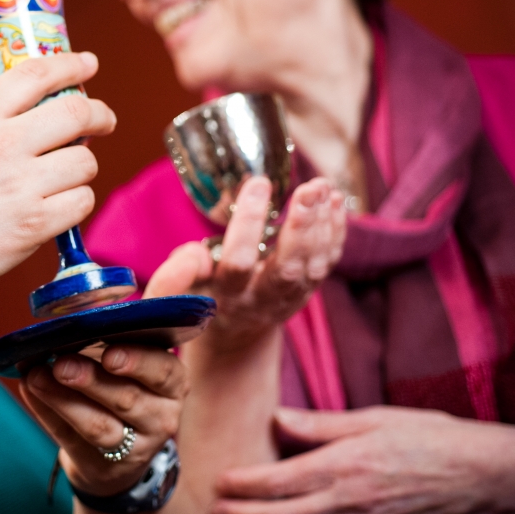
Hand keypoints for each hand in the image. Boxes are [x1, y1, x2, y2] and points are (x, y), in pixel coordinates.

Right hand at [0, 52, 115, 303]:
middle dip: (100, 115)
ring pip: (84, 162)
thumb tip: (36, 108)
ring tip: (59, 180)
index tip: (89, 64)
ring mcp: (19, 185)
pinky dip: (75, 205)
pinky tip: (55, 209)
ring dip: (80, 169)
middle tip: (104, 122)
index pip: (34, 74)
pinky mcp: (34, 225)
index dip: (70, 65)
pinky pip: (82, 202)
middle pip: (75, 113)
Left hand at [18, 345, 186, 496]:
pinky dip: (47, 413)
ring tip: (37, 377)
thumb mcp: (138, 360)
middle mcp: (160, 417)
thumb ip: (124, 332)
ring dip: (64, 400)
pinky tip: (31, 390)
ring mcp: (133, 447)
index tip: (109, 354)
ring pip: (99, 426)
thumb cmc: (126, 385)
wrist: (124, 450)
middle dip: (91, 380)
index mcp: (172, 383)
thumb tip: (98, 301)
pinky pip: (70, 438)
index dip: (137, 361)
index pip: (162, 371)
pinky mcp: (101, 464)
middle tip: (62, 364)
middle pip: (126, 399)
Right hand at [146, 176, 344, 350]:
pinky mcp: (309, 291)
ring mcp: (290, 298)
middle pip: (287, 269)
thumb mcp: (178, 289)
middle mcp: (262, 300)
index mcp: (228, 296)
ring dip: (322, 223)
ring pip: (313, 266)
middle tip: (309, 190)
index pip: (238, 263)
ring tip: (322, 185)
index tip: (257, 183)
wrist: (234, 330)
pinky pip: (328, 263)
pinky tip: (335, 201)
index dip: (247, 224)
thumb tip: (198, 253)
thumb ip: (179, 272)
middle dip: (301, 227)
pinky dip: (335, 231)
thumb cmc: (202, 298)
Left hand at [213, 406, 514, 513]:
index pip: (281, 481)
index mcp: (345, 466)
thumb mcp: (375, 419)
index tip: (221, 481)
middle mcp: (350, 501)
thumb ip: (322, 425)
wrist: (486, 475)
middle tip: (215, 509)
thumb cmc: (431, 438)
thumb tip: (278, 420)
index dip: (246, 485)